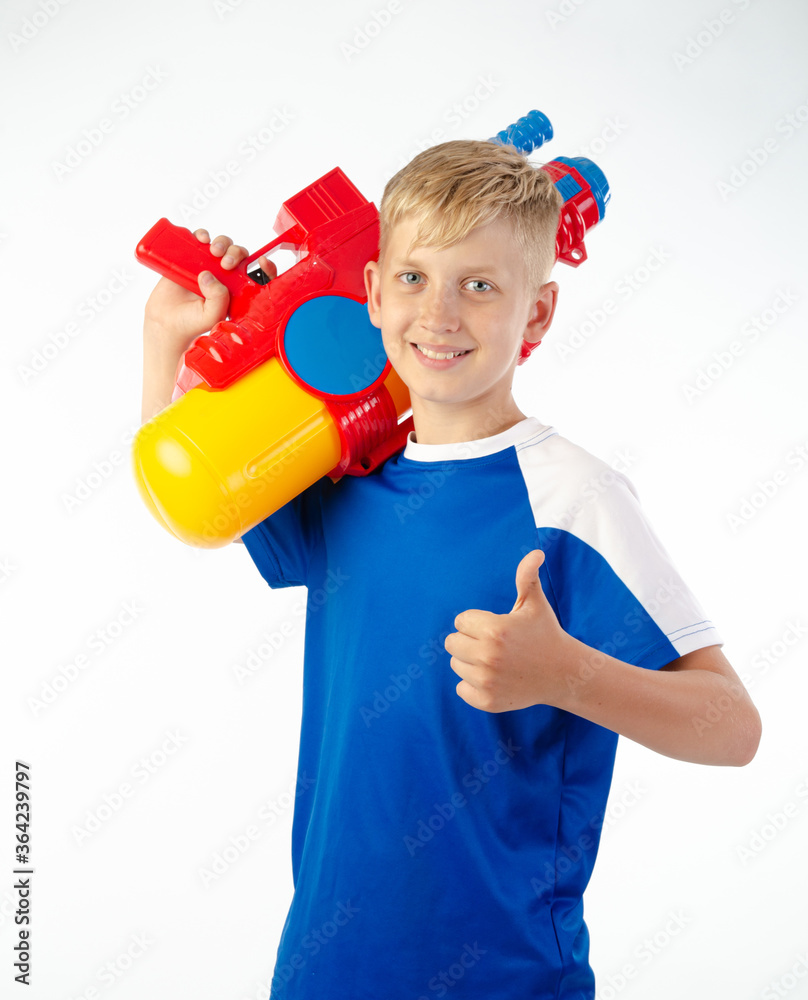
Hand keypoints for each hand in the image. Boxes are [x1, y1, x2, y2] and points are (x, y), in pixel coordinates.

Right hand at [143, 230, 277, 351]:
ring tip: (213, 251)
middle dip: (236, 253)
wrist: (166, 321)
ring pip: (221, 244)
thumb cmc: (192, 321)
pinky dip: (201, 234)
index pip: (257, 275)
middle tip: (226, 263)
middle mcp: (225, 276)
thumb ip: (218, 299)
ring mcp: (208, 265)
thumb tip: (209, 275)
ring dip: (222, 243)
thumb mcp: (212, 316)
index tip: (263, 262)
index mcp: (237, 290)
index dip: (265, 266)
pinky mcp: (190, 257)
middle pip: (239, 254)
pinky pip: (198, 239)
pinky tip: (201, 240)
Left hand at [444, 550, 570, 712]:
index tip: (497, 628)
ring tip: (497, 661)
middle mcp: (488, 656)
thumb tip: (537, 552)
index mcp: (494, 630)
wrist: (563, 674)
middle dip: (469, 641)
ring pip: (456, 665)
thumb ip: (527, 577)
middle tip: (494, 645)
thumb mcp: (535, 604)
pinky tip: (496, 679)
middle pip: (451, 643)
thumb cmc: (544, 633)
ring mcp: (486, 681)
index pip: (460, 621)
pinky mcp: (487, 701)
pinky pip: (461, 688)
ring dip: (471, 662)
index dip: (477, 622)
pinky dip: (473, 685)